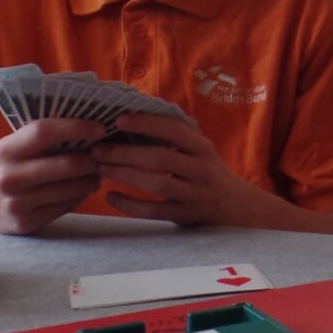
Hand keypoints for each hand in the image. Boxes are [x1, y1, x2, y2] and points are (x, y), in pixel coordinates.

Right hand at [0, 119, 105, 234]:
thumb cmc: (5, 163)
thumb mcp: (14, 145)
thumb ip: (44, 138)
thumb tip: (91, 131)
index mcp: (6, 150)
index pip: (44, 132)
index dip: (76, 128)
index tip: (100, 129)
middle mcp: (9, 177)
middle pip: (66, 165)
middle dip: (92, 159)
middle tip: (104, 155)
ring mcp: (17, 204)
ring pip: (70, 189)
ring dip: (91, 179)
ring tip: (96, 171)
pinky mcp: (25, 223)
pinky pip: (65, 207)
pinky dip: (79, 195)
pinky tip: (81, 188)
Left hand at [90, 113, 269, 227]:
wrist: (236, 208)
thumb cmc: (208, 172)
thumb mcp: (200, 151)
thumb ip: (176, 137)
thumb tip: (133, 116)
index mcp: (203, 148)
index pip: (174, 130)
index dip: (146, 124)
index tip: (119, 119)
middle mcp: (201, 170)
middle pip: (160, 158)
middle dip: (125, 153)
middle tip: (97, 149)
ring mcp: (194, 195)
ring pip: (156, 184)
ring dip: (124, 175)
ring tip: (100, 168)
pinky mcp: (185, 216)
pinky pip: (154, 211)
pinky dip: (129, 204)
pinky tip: (110, 196)